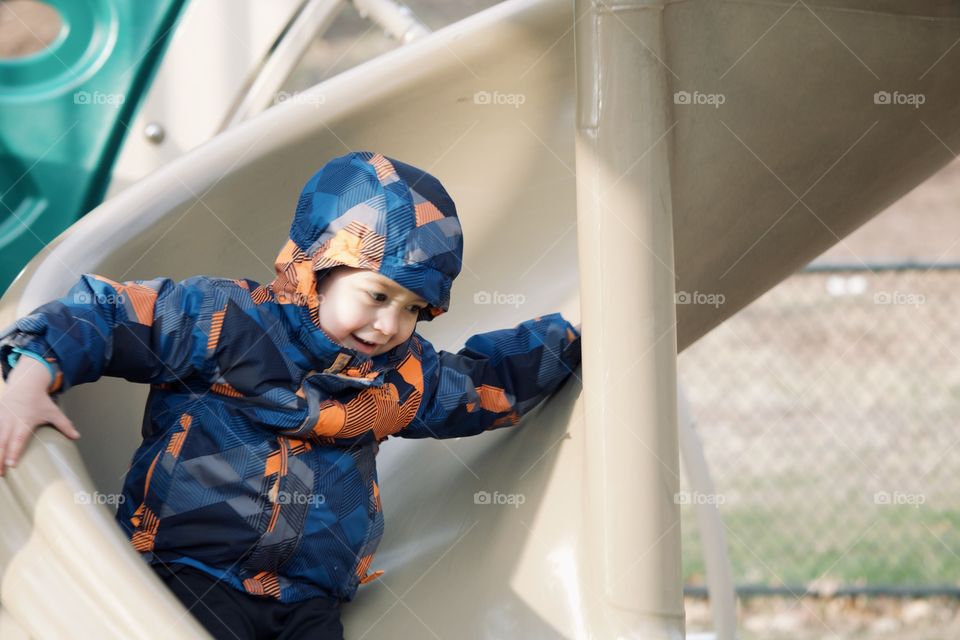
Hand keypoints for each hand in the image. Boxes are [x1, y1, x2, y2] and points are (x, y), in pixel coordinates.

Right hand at [0, 357, 78, 475]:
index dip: (14, 452)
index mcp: (24, 422)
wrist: (25, 384)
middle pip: (1, 442)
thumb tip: (77, 437)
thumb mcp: (53, 412)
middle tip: (0, 473)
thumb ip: (65, 425)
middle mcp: (9, 422)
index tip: (11, 465)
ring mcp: (0, 420)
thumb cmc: (39, 401)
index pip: (17, 440)